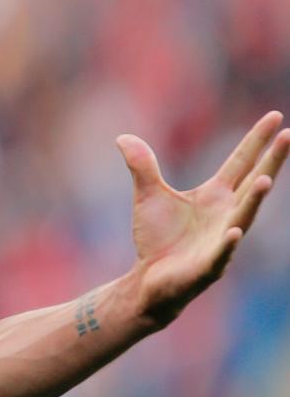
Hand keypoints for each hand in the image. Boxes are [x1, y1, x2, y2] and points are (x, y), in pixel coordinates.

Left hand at [118, 111, 288, 325]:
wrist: (149, 280)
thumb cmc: (158, 239)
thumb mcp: (148, 196)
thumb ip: (142, 166)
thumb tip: (123, 137)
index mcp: (215, 195)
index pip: (240, 162)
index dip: (256, 140)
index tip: (275, 116)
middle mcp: (226, 213)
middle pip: (252, 183)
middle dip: (271, 161)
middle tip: (289, 135)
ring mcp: (222, 239)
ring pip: (243, 217)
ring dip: (254, 200)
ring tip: (267, 179)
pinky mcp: (209, 265)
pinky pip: (221, 253)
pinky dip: (228, 243)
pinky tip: (234, 231)